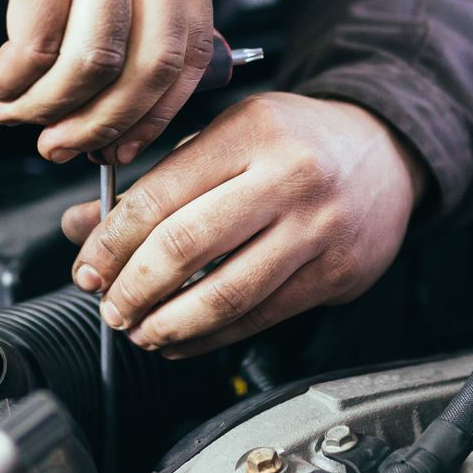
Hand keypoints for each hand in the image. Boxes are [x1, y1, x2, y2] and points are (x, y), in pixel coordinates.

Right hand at [0, 0, 214, 162]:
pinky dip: (8, 81)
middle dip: (103, 123)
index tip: (122, 146)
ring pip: (93, 63)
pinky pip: (36, 47)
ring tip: (12, 113)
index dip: (157, 113)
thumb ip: (137, 17)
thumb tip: (134, 123)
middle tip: (60, 147)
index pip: (194, 48)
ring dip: (47, 106)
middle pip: (152, 64)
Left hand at [61, 93, 425, 356]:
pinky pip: (261, 317)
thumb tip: (85, 226)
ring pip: (226, 293)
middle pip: (187, 246)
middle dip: (134, 287)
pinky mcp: (336, 273)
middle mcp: (288, 178)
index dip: (112, 242)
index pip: (161, 194)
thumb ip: (159, 180)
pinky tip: (183, 339)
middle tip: (109, 305)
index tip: (88, 267)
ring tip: (140, 330)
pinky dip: (212, 338)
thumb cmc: (299, 141)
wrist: (386, 152)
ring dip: (169, 323)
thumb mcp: (228, 136)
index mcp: (251, 132)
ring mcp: (317, 229)